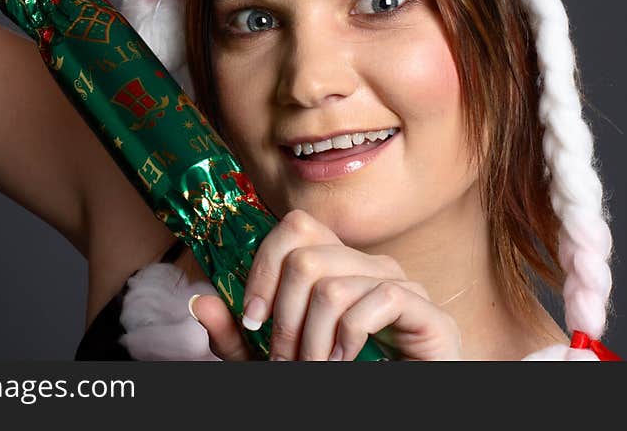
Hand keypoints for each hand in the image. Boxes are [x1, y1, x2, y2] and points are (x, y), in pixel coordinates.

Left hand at [190, 209, 462, 360]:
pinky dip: (351, 337)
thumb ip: (237, 336)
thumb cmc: (340, 377)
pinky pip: (381, 299)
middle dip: (284, 317)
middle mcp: (367, 264)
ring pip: (333, 285)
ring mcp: (401, 283)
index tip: (253, 319)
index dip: (264, 267)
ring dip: (313, 339)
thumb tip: (199, 300)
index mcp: (335, 265)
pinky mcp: (427, 311)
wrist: (406, 401)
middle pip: (305, 256)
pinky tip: (347, 360)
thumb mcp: (274, 359)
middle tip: (286, 359)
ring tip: (315, 367)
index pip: (294, 226)